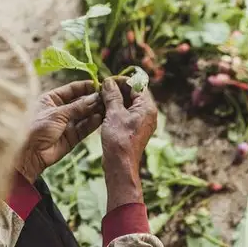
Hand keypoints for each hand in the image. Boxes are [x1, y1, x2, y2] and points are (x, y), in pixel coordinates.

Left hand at [16, 81, 103, 182]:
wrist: (29, 154)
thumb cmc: (35, 128)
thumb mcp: (57, 113)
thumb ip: (78, 107)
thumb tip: (95, 98)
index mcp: (51, 99)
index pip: (72, 89)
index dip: (85, 87)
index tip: (99, 85)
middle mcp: (60, 110)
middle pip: (80, 102)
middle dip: (93, 100)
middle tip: (106, 97)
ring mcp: (67, 124)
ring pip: (85, 115)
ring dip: (95, 111)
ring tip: (107, 107)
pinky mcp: (72, 137)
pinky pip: (85, 128)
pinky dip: (93, 123)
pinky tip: (101, 118)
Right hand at [100, 78, 157, 211]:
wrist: (120, 165)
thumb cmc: (119, 140)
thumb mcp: (114, 114)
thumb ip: (112, 95)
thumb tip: (108, 82)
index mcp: (147, 107)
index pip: (136, 85)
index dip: (121, 81)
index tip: (106, 81)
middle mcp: (148, 114)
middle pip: (133, 94)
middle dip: (117, 90)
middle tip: (101, 90)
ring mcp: (142, 123)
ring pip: (128, 105)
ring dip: (114, 101)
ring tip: (100, 99)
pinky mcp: (134, 130)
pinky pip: (126, 115)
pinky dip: (115, 111)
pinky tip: (103, 111)